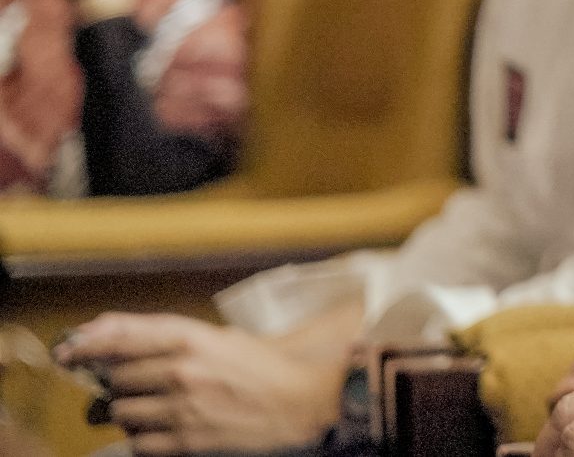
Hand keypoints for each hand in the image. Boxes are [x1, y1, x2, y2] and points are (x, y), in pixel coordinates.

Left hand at [56, 313, 343, 456]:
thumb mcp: (218, 338)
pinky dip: (143, 437)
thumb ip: (168, 335)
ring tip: (154, 409)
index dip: (89, 343)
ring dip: (130, 412)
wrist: (301, 402)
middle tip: (140, 384)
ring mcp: (181, 409)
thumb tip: (109, 333)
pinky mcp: (186, 442)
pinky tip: (162, 429)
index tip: (68, 350)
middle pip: (118, 378)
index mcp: (192, 339)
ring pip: (122, 412)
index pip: (123, 337)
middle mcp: (181, 372)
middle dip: (121, 382)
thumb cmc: (261, 368)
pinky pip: (138, 443)